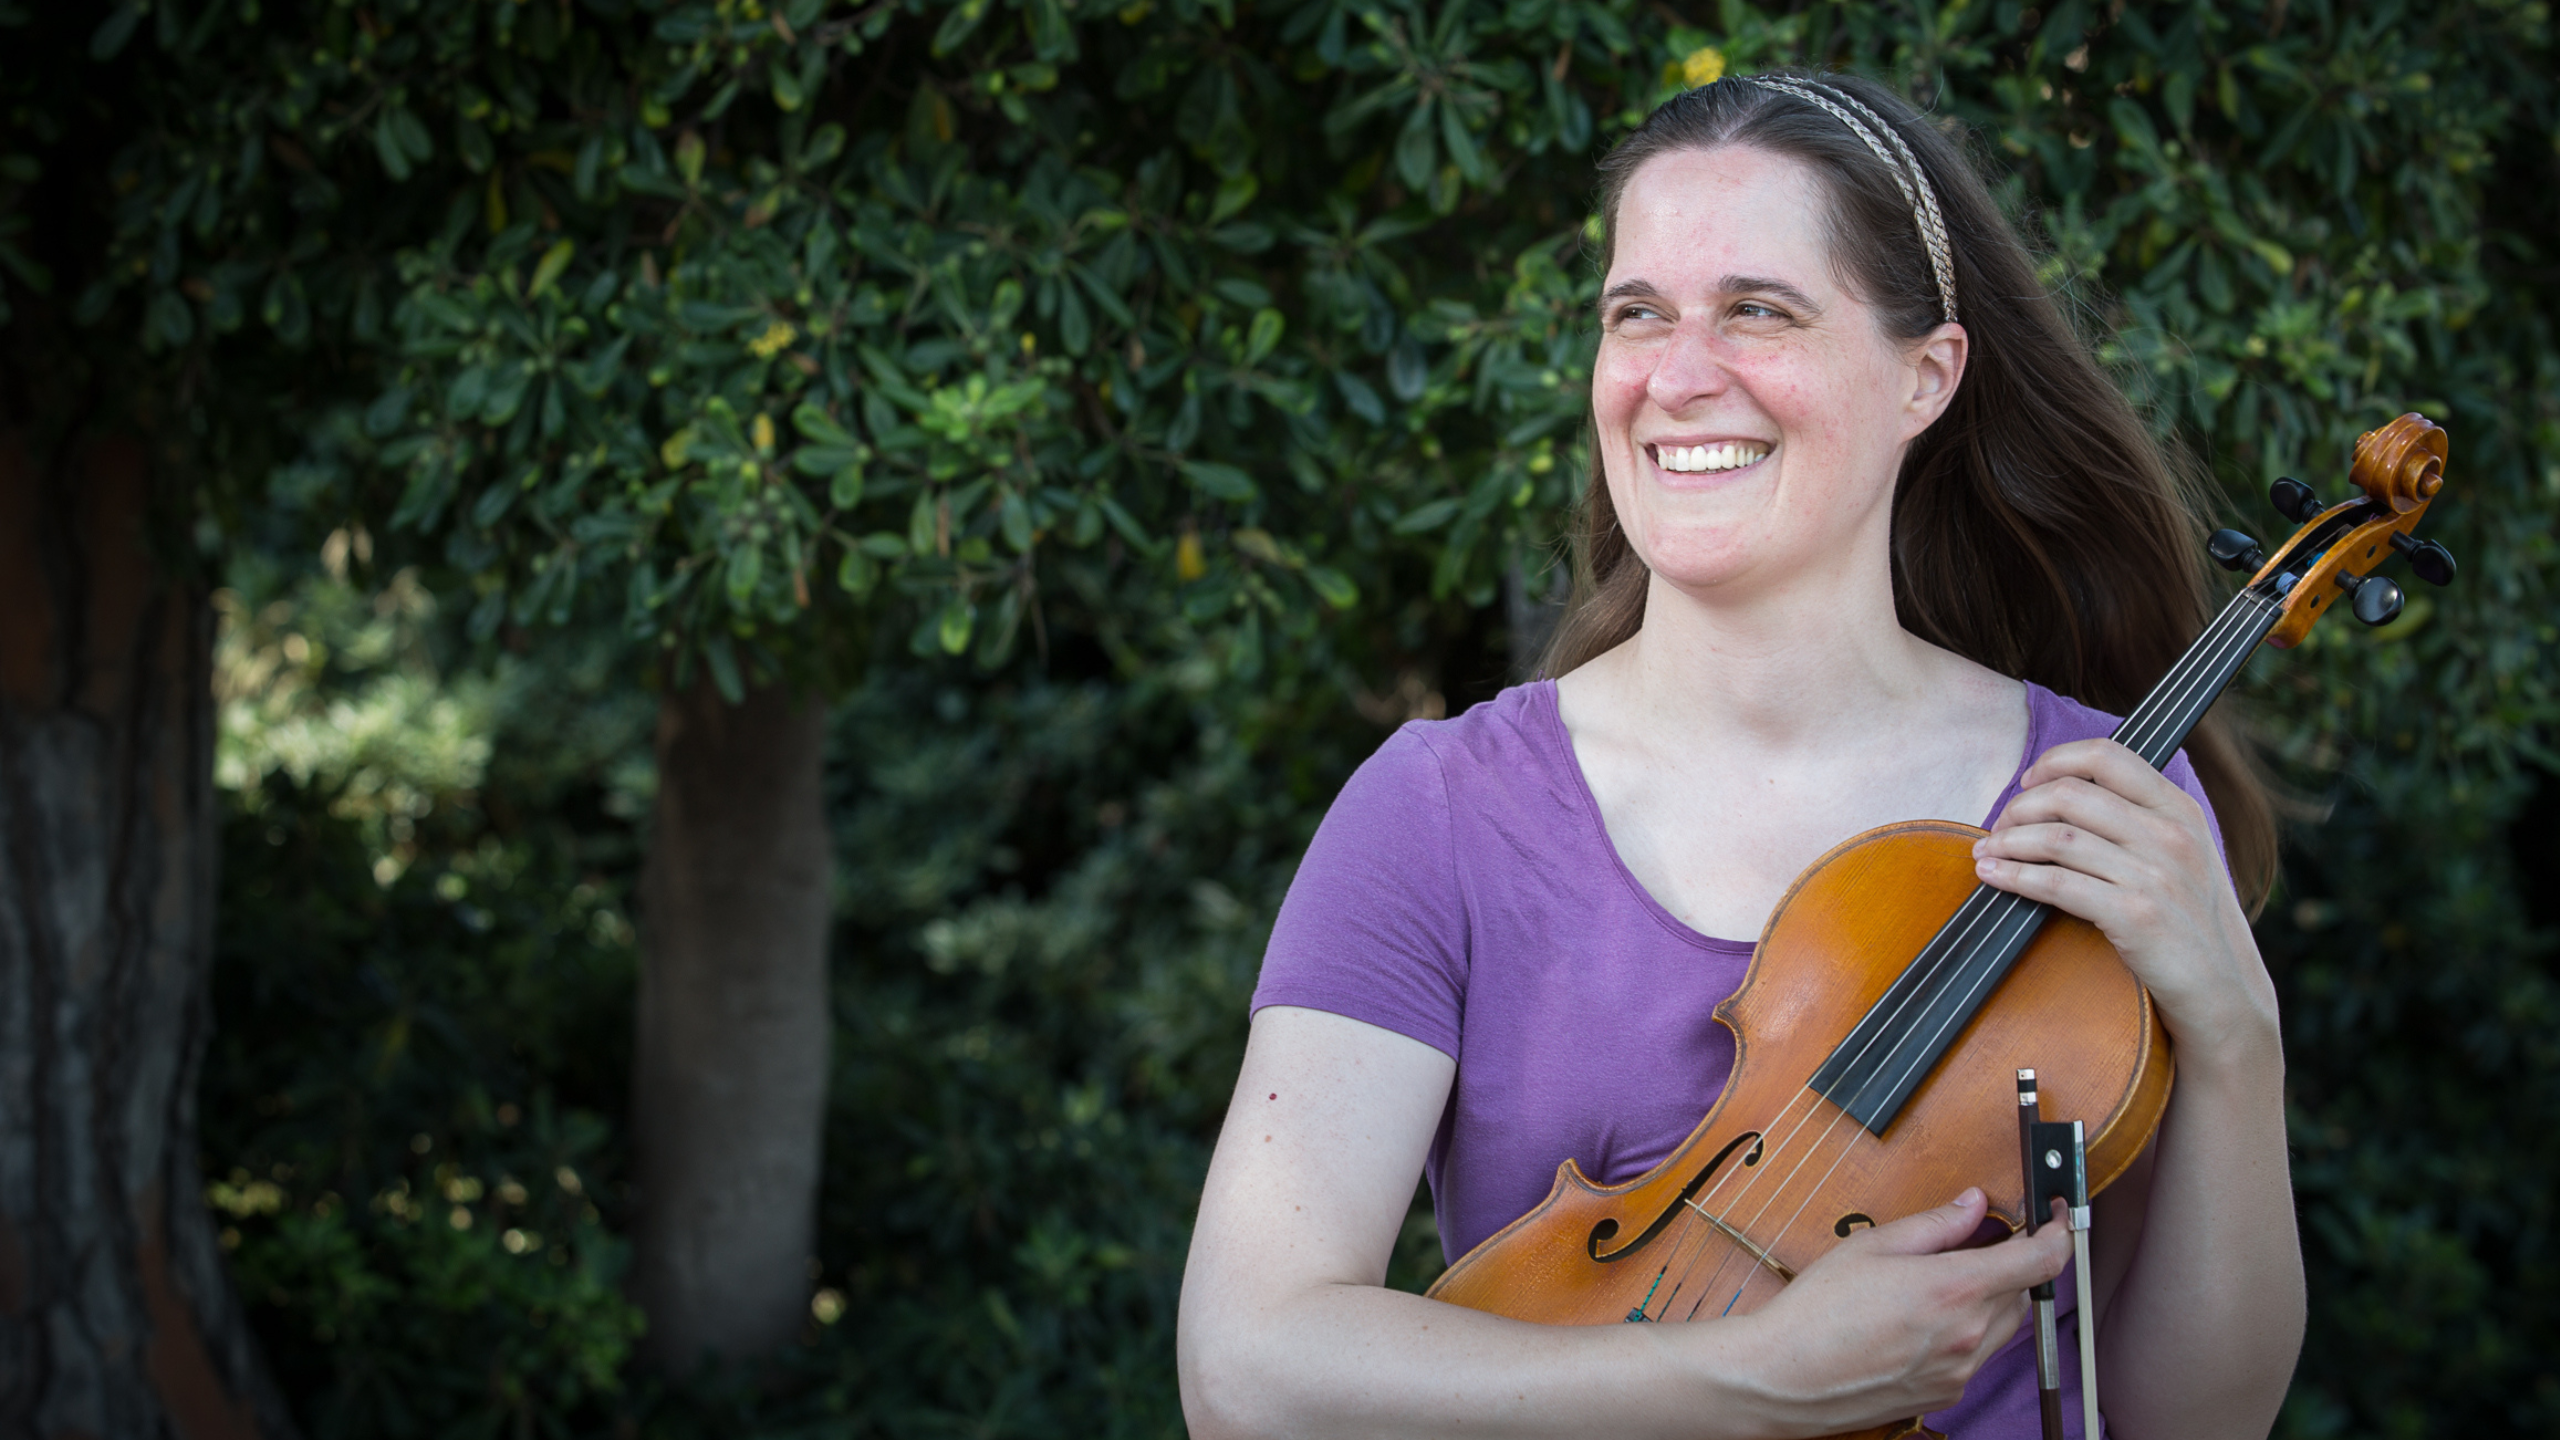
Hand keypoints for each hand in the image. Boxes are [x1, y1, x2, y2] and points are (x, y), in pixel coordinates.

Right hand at [1717, 1189, 2070, 1433]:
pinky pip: (1978, 1355)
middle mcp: (1968, 1334)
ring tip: (1934, 1288)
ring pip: (2004, 1325)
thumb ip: (1935, 1224)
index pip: (2039, 1260)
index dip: (2059, 1234)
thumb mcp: (1872, 1246)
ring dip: (1989, 1299)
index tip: (2057, 1219)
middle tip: (1969, 1248)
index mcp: (1953, 1288)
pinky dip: (1966, 1332)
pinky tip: (1920, 1323)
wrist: (1787, 1377)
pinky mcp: (1948, 1394)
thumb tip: (1973, 1204)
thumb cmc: (1818, 1313)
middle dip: (2008, 1265)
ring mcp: (1960, 1369)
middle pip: (2023, 1291)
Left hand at [1969, 738, 2277, 1065]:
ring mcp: (2155, 875)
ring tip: (1987, 850)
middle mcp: (2169, 835)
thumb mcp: (2182, 855)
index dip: (2055, 762)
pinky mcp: (2135, 915)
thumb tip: (2061, 796)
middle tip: (1999, 826)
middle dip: (2020, 807)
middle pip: (2070, 794)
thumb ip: (2137, 820)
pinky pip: (2056, 884)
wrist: (2223, 990)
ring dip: (2008, 841)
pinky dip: (2014, 877)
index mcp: (2180, 810)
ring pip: (2056, 838)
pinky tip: (1994, 877)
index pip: (2107, 756)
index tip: (2027, 782)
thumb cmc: (2191, 922)